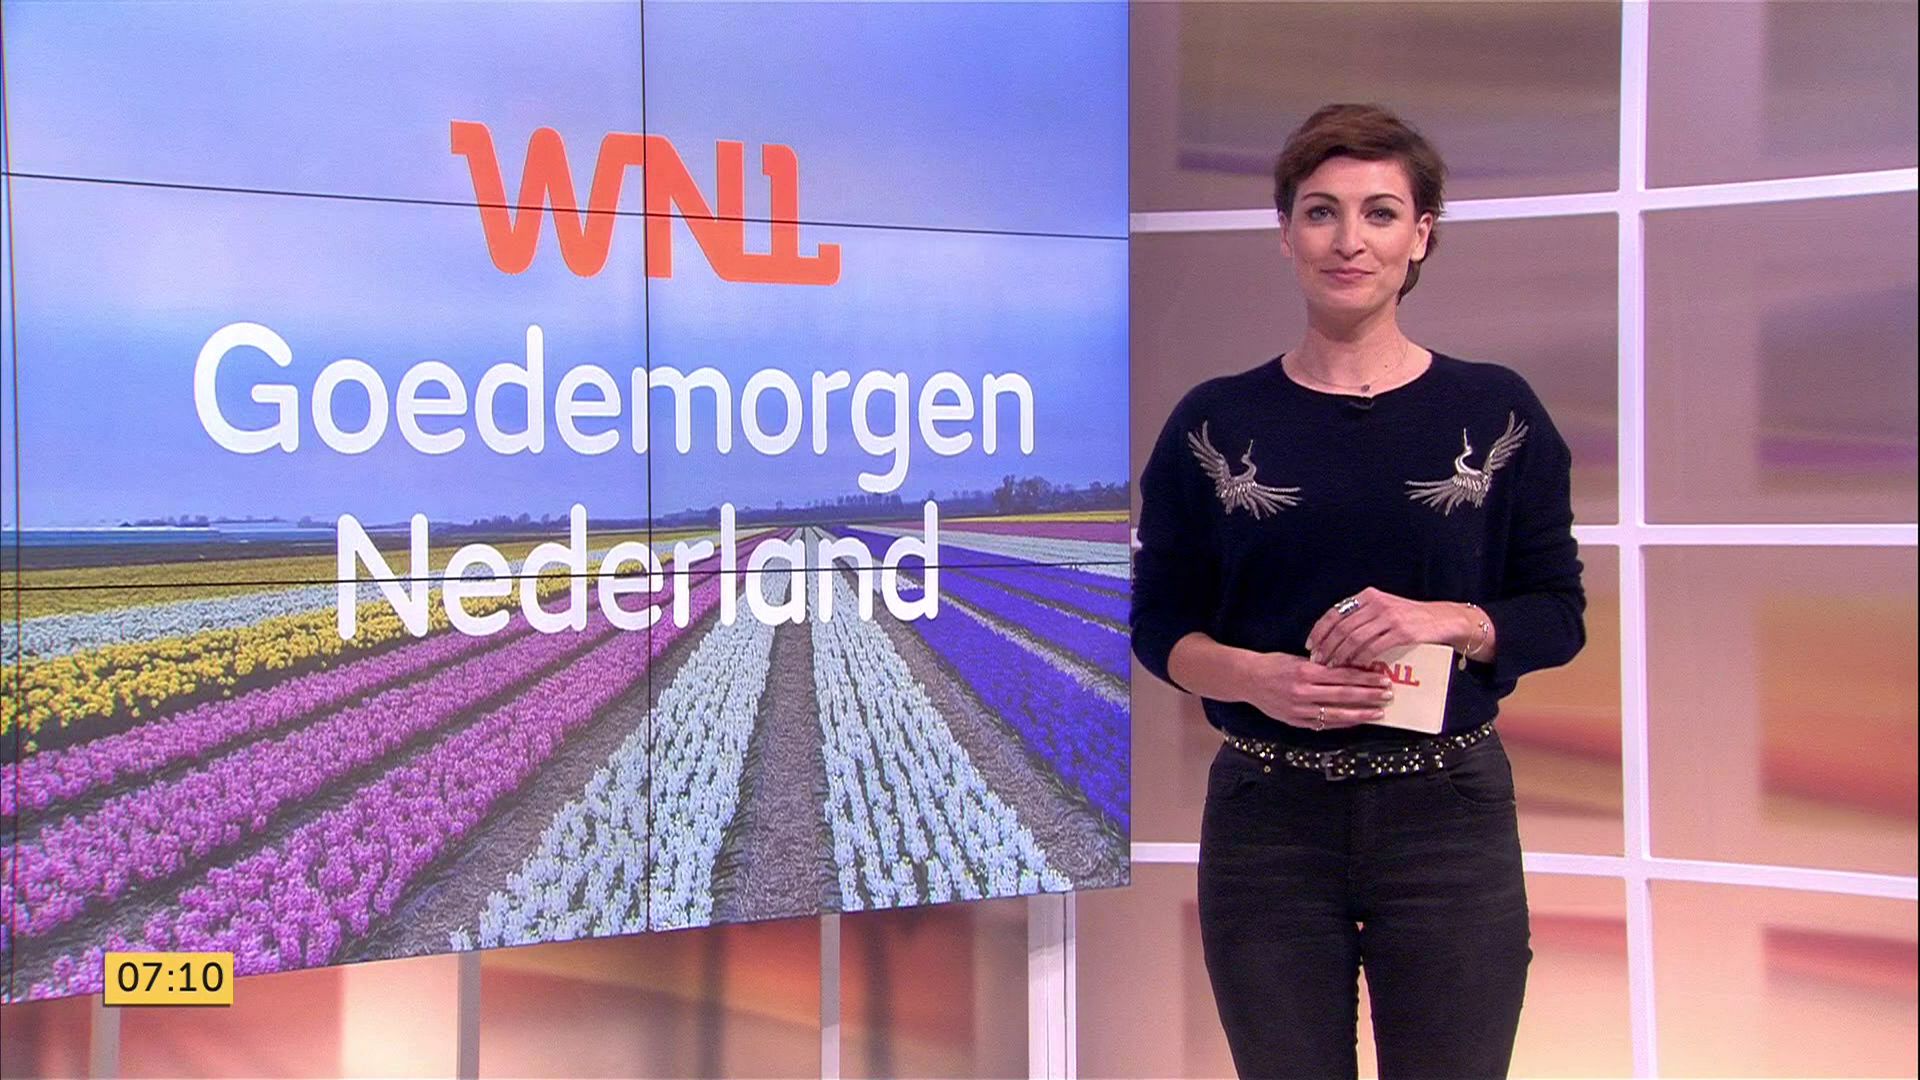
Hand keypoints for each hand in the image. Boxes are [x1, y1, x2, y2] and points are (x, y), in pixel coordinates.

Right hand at [1241, 651, 1395, 730]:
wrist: (1247, 679)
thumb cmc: (1274, 665)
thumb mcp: (1297, 659)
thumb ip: (1321, 666)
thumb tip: (1350, 670)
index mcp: (1306, 672)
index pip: (1342, 675)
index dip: (1365, 678)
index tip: (1382, 678)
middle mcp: (1303, 691)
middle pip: (1344, 695)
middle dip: (1369, 696)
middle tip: (1387, 695)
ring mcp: (1300, 709)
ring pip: (1336, 713)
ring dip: (1360, 714)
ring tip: (1378, 713)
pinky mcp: (1296, 721)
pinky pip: (1324, 724)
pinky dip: (1342, 723)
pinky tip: (1356, 722)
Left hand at [1306, 587, 1470, 669]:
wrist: (1443, 619)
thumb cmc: (1410, 617)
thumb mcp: (1384, 608)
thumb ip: (1362, 616)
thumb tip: (1333, 635)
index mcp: (1368, 596)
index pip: (1335, 613)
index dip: (1319, 630)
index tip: (1310, 645)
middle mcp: (1377, 603)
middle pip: (1342, 627)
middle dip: (1327, 646)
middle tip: (1318, 661)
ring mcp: (1389, 617)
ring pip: (1355, 638)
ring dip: (1340, 655)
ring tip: (1332, 667)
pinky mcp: (1402, 632)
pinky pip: (1374, 647)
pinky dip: (1361, 658)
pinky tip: (1354, 667)